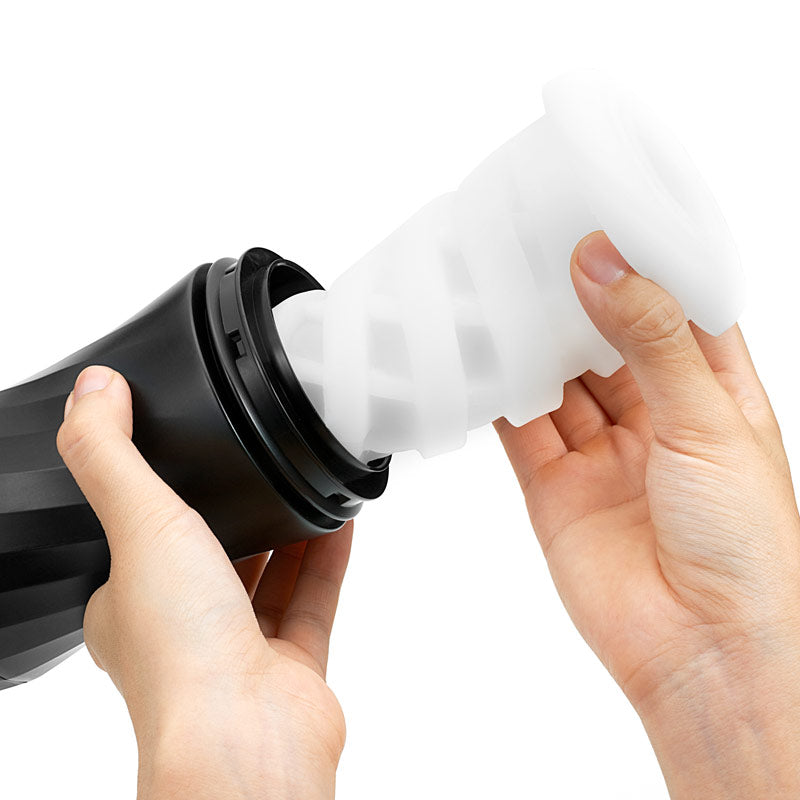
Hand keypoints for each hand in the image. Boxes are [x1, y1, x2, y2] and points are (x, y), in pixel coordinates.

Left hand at [57, 367, 350, 799]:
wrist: (248, 737)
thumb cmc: (182, 652)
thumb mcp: (137, 524)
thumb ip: (111, 455)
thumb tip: (91, 389)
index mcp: (130, 607)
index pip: (140, 541)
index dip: (162, 498)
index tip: (186, 456)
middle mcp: (183, 631)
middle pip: (213, 558)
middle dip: (236, 513)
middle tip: (254, 463)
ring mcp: (240, 651)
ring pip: (268, 579)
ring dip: (288, 533)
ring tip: (305, 482)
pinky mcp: (292, 665)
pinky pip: (313, 600)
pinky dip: (327, 558)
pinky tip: (341, 520)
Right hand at [496, 232, 799, 797]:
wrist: (703, 652)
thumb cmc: (746, 546)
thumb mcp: (708, 421)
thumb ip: (651, 338)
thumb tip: (603, 262)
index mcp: (714, 391)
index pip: (677, 305)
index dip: (644, 261)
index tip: (606, 216)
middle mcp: (656, 414)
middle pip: (606, 336)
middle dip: (576, 294)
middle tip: (539, 243)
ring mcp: (603, 449)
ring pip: (558, 376)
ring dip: (533, 337)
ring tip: (502, 285)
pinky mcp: (556, 484)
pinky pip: (522, 426)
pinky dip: (500, 392)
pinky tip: (484, 354)